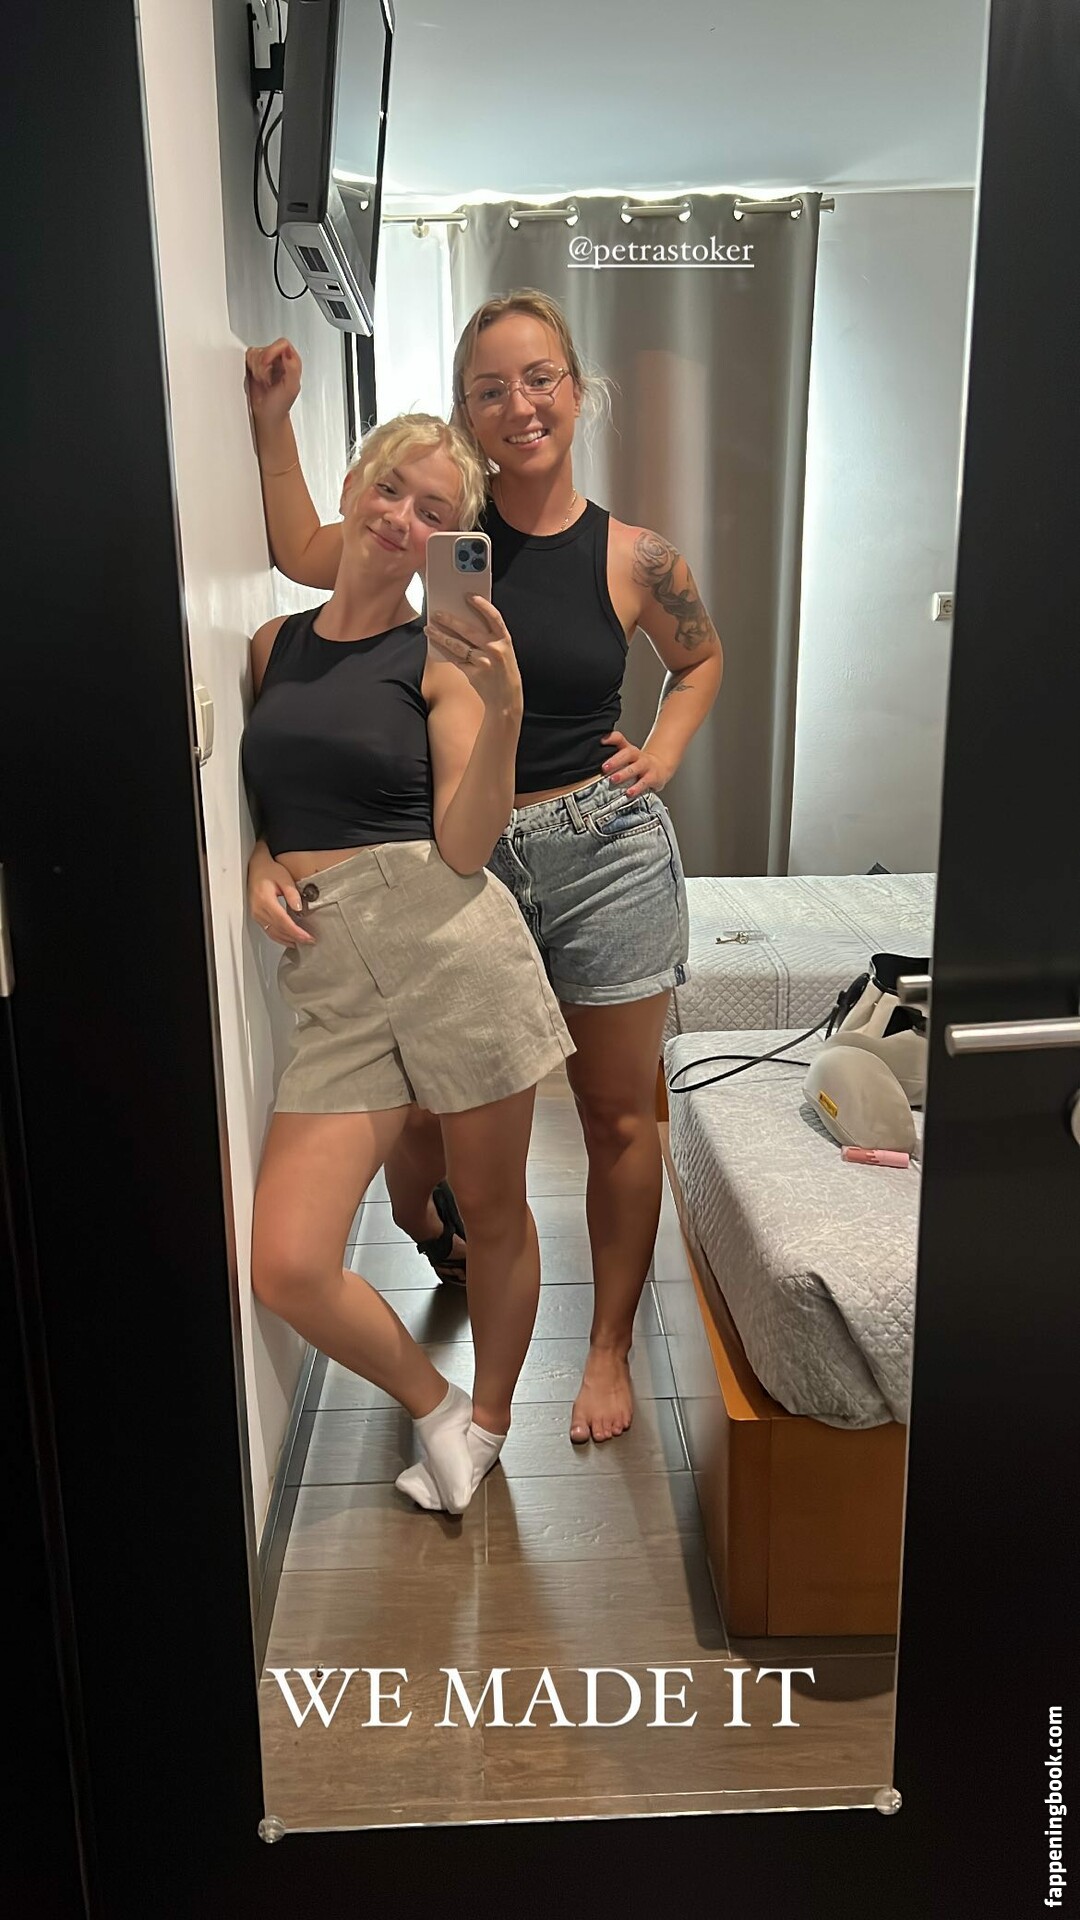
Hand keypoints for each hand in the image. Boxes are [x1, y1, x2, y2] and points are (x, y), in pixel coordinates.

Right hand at [245, 338, 301, 429]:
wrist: (267, 415)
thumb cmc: (280, 405)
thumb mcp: (291, 388)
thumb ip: (292, 368)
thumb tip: (287, 354)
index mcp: (292, 361)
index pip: (282, 344)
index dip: (272, 351)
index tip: (267, 364)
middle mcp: (279, 359)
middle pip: (266, 348)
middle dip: (262, 365)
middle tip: (267, 379)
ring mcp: (266, 361)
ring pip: (255, 353)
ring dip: (256, 369)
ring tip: (263, 381)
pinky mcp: (254, 365)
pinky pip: (247, 357)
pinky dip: (249, 368)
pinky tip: (256, 378)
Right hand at [248, 851, 314, 945]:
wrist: (256, 868)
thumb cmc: (269, 871)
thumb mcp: (284, 877)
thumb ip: (291, 893)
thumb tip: (298, 908)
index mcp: (265, 900)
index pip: (282, 921)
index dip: (296, 931)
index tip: (307, 937)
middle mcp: (259, 910)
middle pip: (278, 930)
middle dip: (295, 938)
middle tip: (310, 941)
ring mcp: (257, 915)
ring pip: (273, 933)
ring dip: (288, 940)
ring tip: (302, 942)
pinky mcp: (258, 917)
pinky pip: (269, 931)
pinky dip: (280, 938)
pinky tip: (290, 939)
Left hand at [426, 597, 522, 713]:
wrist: (507, 698)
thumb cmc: (503, 670)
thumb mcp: (503, 650)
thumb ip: (489, 636)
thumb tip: (463, 619)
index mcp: (505, 640)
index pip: (493, 616)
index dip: (481, 604)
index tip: (468, 595)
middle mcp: (495, 650)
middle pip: (468, 630)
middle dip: (450, 620)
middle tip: (436, 613)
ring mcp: (483, 662)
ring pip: (457, 645)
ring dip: (440, 636)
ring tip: (428, 628)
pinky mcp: (473, 674)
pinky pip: (454, 659)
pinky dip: (444, 651)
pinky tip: (434, 644)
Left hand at [600, 731, 673, 797]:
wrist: (659, 768)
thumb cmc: (637, 763)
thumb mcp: (626, 757)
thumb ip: (611, 758)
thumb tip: (591, 761)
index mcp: (628, 749)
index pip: (620, 739)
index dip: (611, 739)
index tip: (602, 741)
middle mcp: (637, 755)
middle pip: (628, 753)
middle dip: (615, 760)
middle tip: (604, 767)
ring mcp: (645, 766)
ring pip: (635, 768)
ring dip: (624, 774)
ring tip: (613, 779)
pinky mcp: (652, 778)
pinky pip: (644, 783)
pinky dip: (636, 788)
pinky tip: (629, 792)